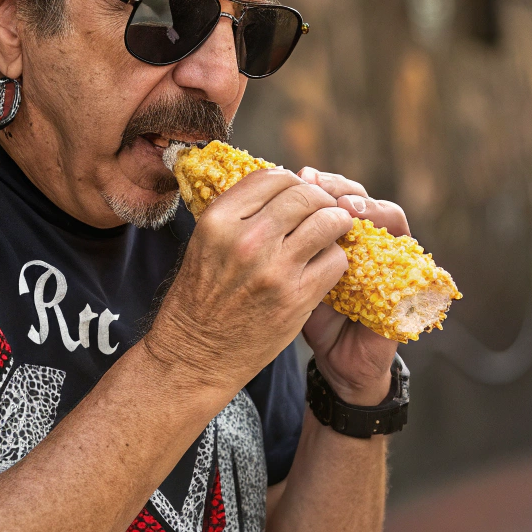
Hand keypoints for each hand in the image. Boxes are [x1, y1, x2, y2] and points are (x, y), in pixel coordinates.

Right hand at [149, 168, 352, 393]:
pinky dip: (336, 259)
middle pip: (304, 194)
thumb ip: (239, 213)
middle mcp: (247, 239)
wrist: (195, 354)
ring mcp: (274, 269)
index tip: (298, 192)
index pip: (272, 177)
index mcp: (218, 221)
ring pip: (328, 222)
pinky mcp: (297, 297)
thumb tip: (281, 186)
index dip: (292, 180)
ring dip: (336, 223)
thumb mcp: (205, 243)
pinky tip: (325, 264)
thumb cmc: (200, 296)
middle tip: (323, 209)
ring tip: (332, 230)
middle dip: (320, 199)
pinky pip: (335, 260)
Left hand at [298, 168, 408, 405]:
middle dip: (337, 186)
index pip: (334, 192)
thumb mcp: (291, 277)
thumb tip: (267, 204)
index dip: (319, 182)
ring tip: (340, 205)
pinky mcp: (406, 276)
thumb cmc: (309, 316)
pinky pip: (403, 244)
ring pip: (386, 212)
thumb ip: (286, 244)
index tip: (300, 175)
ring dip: (363, 203)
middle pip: (358, 195)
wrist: (339, 362)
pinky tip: (360, 225)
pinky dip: (384, 228)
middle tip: (316, 182)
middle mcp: (366, 240)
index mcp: (337, 236)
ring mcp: (388, 256)